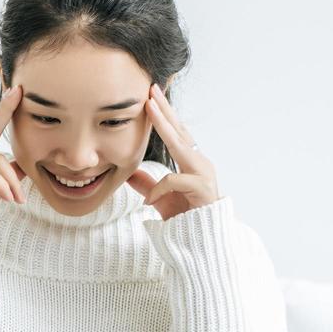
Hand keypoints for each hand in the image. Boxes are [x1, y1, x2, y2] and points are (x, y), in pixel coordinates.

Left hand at [125, 83, 221, 220]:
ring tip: (150, 110)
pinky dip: (158, 189)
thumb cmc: (185, 218)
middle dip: (165, 109)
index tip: (151, 97)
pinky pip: (175, 180)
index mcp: (190, 162)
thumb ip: (147, 185)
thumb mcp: (160, 199)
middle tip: (151, 89)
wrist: (202, 242)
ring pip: (180, 145)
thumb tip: (129, 173)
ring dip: (165, 126)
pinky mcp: (203, 188)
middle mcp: (199, 163)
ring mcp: (203, 173)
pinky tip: (148, 202)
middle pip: (180, 130)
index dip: (164, 115)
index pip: (176, 134)